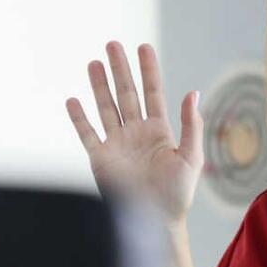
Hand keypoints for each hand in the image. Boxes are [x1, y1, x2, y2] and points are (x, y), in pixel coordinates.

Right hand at [65, 41, 202, 225]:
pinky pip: (87, 134)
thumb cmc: (177, 194)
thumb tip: (193, 93)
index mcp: (159, 131)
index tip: (142, 47)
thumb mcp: (191, 157)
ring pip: (106, 108)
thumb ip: (191, 125)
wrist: (156, 222)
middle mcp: (136, 134)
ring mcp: (117, 145)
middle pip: (126, 94)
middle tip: (112, 44)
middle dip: (120, 69)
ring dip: (99, 86)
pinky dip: (79, 119)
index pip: (152, 93)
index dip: (148, 70)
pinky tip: (73, 101)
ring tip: (94, 63)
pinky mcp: (101, 159)